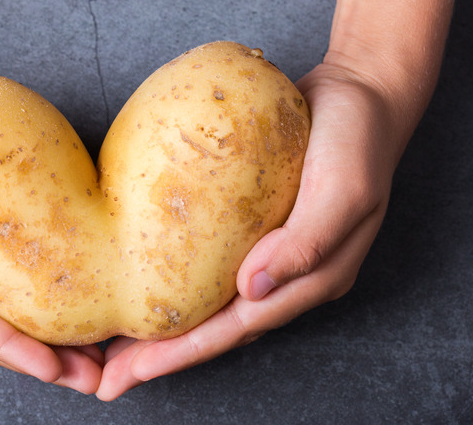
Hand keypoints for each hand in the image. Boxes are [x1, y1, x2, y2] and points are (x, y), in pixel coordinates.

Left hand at [96, 62, 400, 399]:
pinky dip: (177, 285)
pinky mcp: (255, 229)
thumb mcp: (345, 189)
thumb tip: (253, 290)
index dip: (187, 351)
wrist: (361, 94)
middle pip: (219, 327)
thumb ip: (306, 243)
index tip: (138, 370)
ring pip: (212, 304)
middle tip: (111, 377)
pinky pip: (210, 267)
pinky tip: (147, 284)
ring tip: (119, 345)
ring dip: (168, 327)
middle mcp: (288, 276)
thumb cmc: (359, 139)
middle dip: (165, 355)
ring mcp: (271, 255)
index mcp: (313, 279)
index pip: (239, 327)